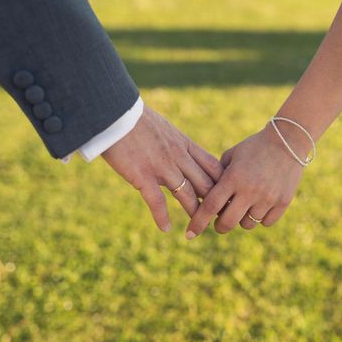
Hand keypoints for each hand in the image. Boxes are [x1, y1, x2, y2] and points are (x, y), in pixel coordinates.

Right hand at [102, 106, 222, 231]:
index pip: (213, 167)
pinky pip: (157, 200)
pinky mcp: (142, 175)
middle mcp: (178, 156)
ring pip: (187, 194)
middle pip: (205, 184)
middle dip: (213, 203)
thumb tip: (182, 153)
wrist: (114, 112)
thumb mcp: (165, 129)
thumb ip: (175, 144)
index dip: (223, 184)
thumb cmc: (135, 120)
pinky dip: (162, 217)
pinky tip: (166, 228)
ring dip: (194, 213)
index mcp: (184, 144)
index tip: (226, 198)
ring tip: (196, 229)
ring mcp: (162, 166)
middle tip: (217, 219)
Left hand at [185, 124, 304, 237]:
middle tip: (219, 223)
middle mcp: (250, 190)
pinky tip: (260, 205)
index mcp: (233, 177)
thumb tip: (204, 198)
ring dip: (242, 219)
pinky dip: (261, 218)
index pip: (211, 206)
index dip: (198, 222)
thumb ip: (217, 176)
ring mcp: (268, 197)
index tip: (189, 234)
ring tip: (245, 206)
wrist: (288, 140)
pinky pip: (266, 222)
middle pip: (228, 222)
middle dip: (220, 226)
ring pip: (248, 224)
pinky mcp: (283, 201)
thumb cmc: (254, 147)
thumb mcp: (231, 156)